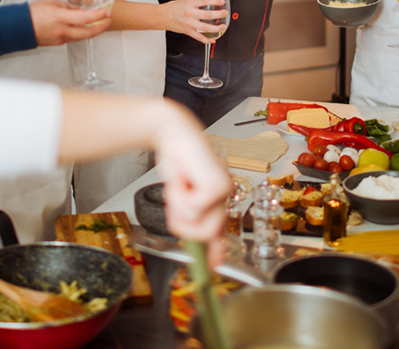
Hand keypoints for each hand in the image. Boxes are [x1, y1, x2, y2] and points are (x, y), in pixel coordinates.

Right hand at [29, 0, 110, 45]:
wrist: (18, 28)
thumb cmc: (31, 13)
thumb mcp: (51, 3)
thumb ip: (67, 6)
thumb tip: (79, 8)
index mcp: (60, 17)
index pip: (85, 18)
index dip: (98, 16)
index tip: (107, 12)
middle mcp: (62, 30)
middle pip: (88, 32)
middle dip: (102, 27)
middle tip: (108, 20)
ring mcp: (61, 39)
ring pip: (82, 37)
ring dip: (93, 31)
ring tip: (100, 23)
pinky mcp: (59, 43)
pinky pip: (74, 39)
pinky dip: (81, 33)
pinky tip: (84, 28)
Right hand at [155, 101, 231, 266]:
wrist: (173, 133)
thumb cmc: (176, 160)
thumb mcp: (179, 195)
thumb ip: (187, 216)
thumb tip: (188, 239)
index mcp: (216, 198)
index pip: (220, 231)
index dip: (216, 251)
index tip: (214, 266)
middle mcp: (224, 195)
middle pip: (205, 234)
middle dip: (182, 224)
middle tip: (174, 202)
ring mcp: (224, 190)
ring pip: (198, 222)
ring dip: (179, 207)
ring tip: (178, 186)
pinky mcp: (218, 185)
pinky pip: (194, 208)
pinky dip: (179, 195)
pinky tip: (182, 177)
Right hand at [165, 0, 227, 43]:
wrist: (163, 17)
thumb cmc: (173, 8)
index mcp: (189, 4)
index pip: (204, 1)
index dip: (214, 1)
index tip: (221, 2)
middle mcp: (190, 14)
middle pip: (207, 15)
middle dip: (218, 14)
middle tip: (224, 13)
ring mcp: (189, 24)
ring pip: (205, 27)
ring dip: (216, 28)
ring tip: (222, 27)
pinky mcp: (188, 31)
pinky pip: (199, 37)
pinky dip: (207, 40)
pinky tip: (213, 39)